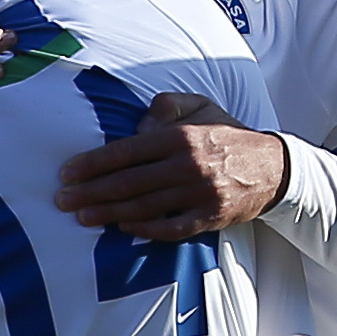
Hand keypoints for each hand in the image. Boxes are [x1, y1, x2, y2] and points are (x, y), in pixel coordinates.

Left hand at [54, 93, 286, 239]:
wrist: (273, 167)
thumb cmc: (226, 135)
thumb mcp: (199, 105)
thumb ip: (164, 107)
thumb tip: (135, 127)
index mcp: (180, 136)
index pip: (126, 151)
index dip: (92, 164)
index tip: (67, 173)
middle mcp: (187, 165)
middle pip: (128, 183)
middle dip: (90, 193)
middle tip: (63, 201)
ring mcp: (198, 194)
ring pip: (144, 207)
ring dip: (108, 213)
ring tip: (83, 216)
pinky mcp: (209, 218)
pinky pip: (170, 228)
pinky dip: (145, 230)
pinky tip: (123, 227)